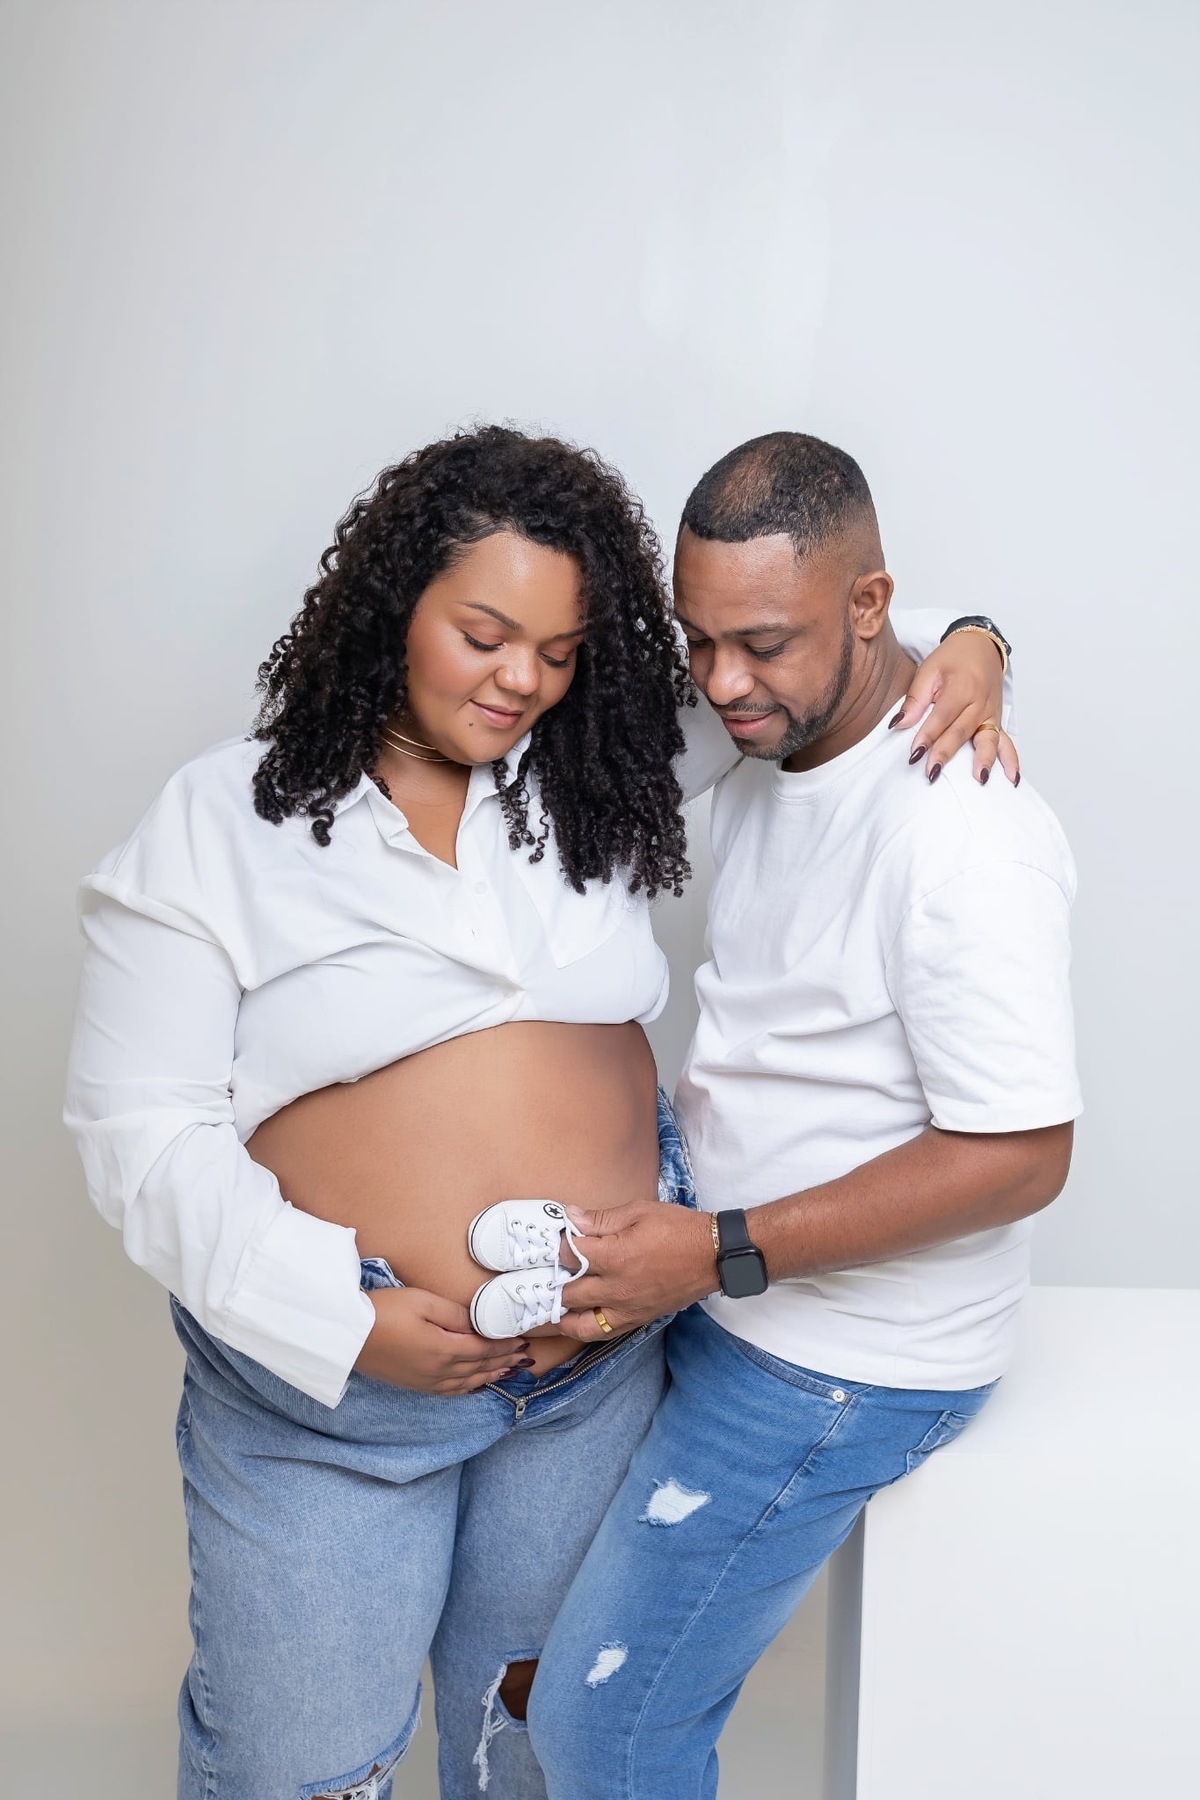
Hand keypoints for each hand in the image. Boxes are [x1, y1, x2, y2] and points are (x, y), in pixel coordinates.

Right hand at [354, 1286, 530, 1392]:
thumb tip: (481, 1322)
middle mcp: (440, 1371)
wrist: (347, 1335)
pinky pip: (451, 1391)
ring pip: (468, 1382)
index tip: (522, 1339)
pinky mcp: (415, 1385)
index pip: (485, 1348)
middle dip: (504, 1360)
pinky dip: (469, 1388)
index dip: (506, 1344)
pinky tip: (475, 1384)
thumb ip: (456, 1314)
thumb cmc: (384, 1311)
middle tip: (524, 1356)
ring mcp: (426, 1382)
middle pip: (480, 1367)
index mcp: (445, 1350)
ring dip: (491, 1375)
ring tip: (509, 1370)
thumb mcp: (423, 1302)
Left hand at [555, 1200, 716, 1341]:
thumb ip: (601, 1219)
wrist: (713, 1256)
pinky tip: (576, 1320)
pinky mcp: (637, 1319)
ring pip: (580, 1325)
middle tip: (542, 1274)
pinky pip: (603, 1333)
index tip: (552, 1240)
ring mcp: (627, 1309)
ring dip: (561, 1316)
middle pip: (568, 1292)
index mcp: (615, 1256)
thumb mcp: (638, 1212)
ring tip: (549, 1306)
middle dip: (552, 1282)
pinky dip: (584, 1329)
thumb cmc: (678, 1229)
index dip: (556, 1246)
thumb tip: (571, 1218)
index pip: (569, 1255)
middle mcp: (617, 1289)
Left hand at [890, 630, 1018, 785]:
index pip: (942, 716)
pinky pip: (1006, 742)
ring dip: (984, 760)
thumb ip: (915, 699)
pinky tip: (1011, 778)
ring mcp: (991, 712)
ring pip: (988, 739)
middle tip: (932, 772)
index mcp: (961, 686)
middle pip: (962, 731)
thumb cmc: (953, 658)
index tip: (914, 754)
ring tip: (979, 780)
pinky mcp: (997, 721)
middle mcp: (980, 701)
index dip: (928, 735)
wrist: (980, 646)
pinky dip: (1011, 760)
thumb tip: (898, 724)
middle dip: (947, 753)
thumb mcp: (928, 670)